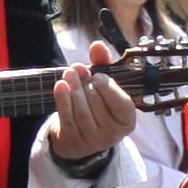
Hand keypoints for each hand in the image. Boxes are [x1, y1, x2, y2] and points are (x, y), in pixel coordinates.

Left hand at [43, 56, 138, 172]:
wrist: (79, 136)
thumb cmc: (98, 105)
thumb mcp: (105, 86)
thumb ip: (104, 64)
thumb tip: (97, 45)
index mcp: (127, 120)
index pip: (121, 102)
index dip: (108, 87)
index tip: (97, 76)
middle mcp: (112, 134)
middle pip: (97, 103)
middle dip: (86, 83)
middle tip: (78, 70)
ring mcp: (92, 140)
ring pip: (81, 110)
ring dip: (73, 88)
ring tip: (69, 73)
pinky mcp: (73, 141)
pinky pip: (67, 116)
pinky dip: (62, 99)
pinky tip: (61, 85)